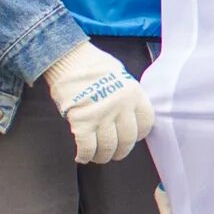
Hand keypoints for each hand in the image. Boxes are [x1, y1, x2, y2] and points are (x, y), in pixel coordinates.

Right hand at [43, 41, 153, 164]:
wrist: (67, 57)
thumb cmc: (92, 64)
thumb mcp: (120, 75)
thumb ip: (127, 95)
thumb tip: (127, 113)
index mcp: (133, 94)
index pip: (146, 123)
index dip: (139, 134)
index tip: (131, 137)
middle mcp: (121, 106)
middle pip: (127, 140)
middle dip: (120, 151)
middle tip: (114, 153)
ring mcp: (102, 115)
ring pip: (108, 147)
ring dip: (102, 156)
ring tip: (98, 156)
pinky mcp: (82, 122)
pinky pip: (87, 147)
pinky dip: (85, 155)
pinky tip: (81, 156)